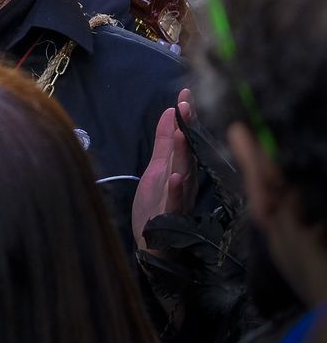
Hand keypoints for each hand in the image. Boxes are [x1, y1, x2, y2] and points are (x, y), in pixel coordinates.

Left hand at [132, 88, 197, 251]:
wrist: (154, 250)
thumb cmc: (157, 209)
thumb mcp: (157, 169)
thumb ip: (164, 143)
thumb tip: (170, 111)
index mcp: (182, 170)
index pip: (187, 140)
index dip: (187, 117)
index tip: (185, 92)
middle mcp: (185, 183)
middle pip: (189, 152)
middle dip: (188, 128)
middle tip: (186, 104)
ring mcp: (179, 200)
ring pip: (184, 175)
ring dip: (184, 154)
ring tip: (183, 133)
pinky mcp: (169, 218)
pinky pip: (175, 204)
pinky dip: (176, 191)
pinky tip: (175, 177)